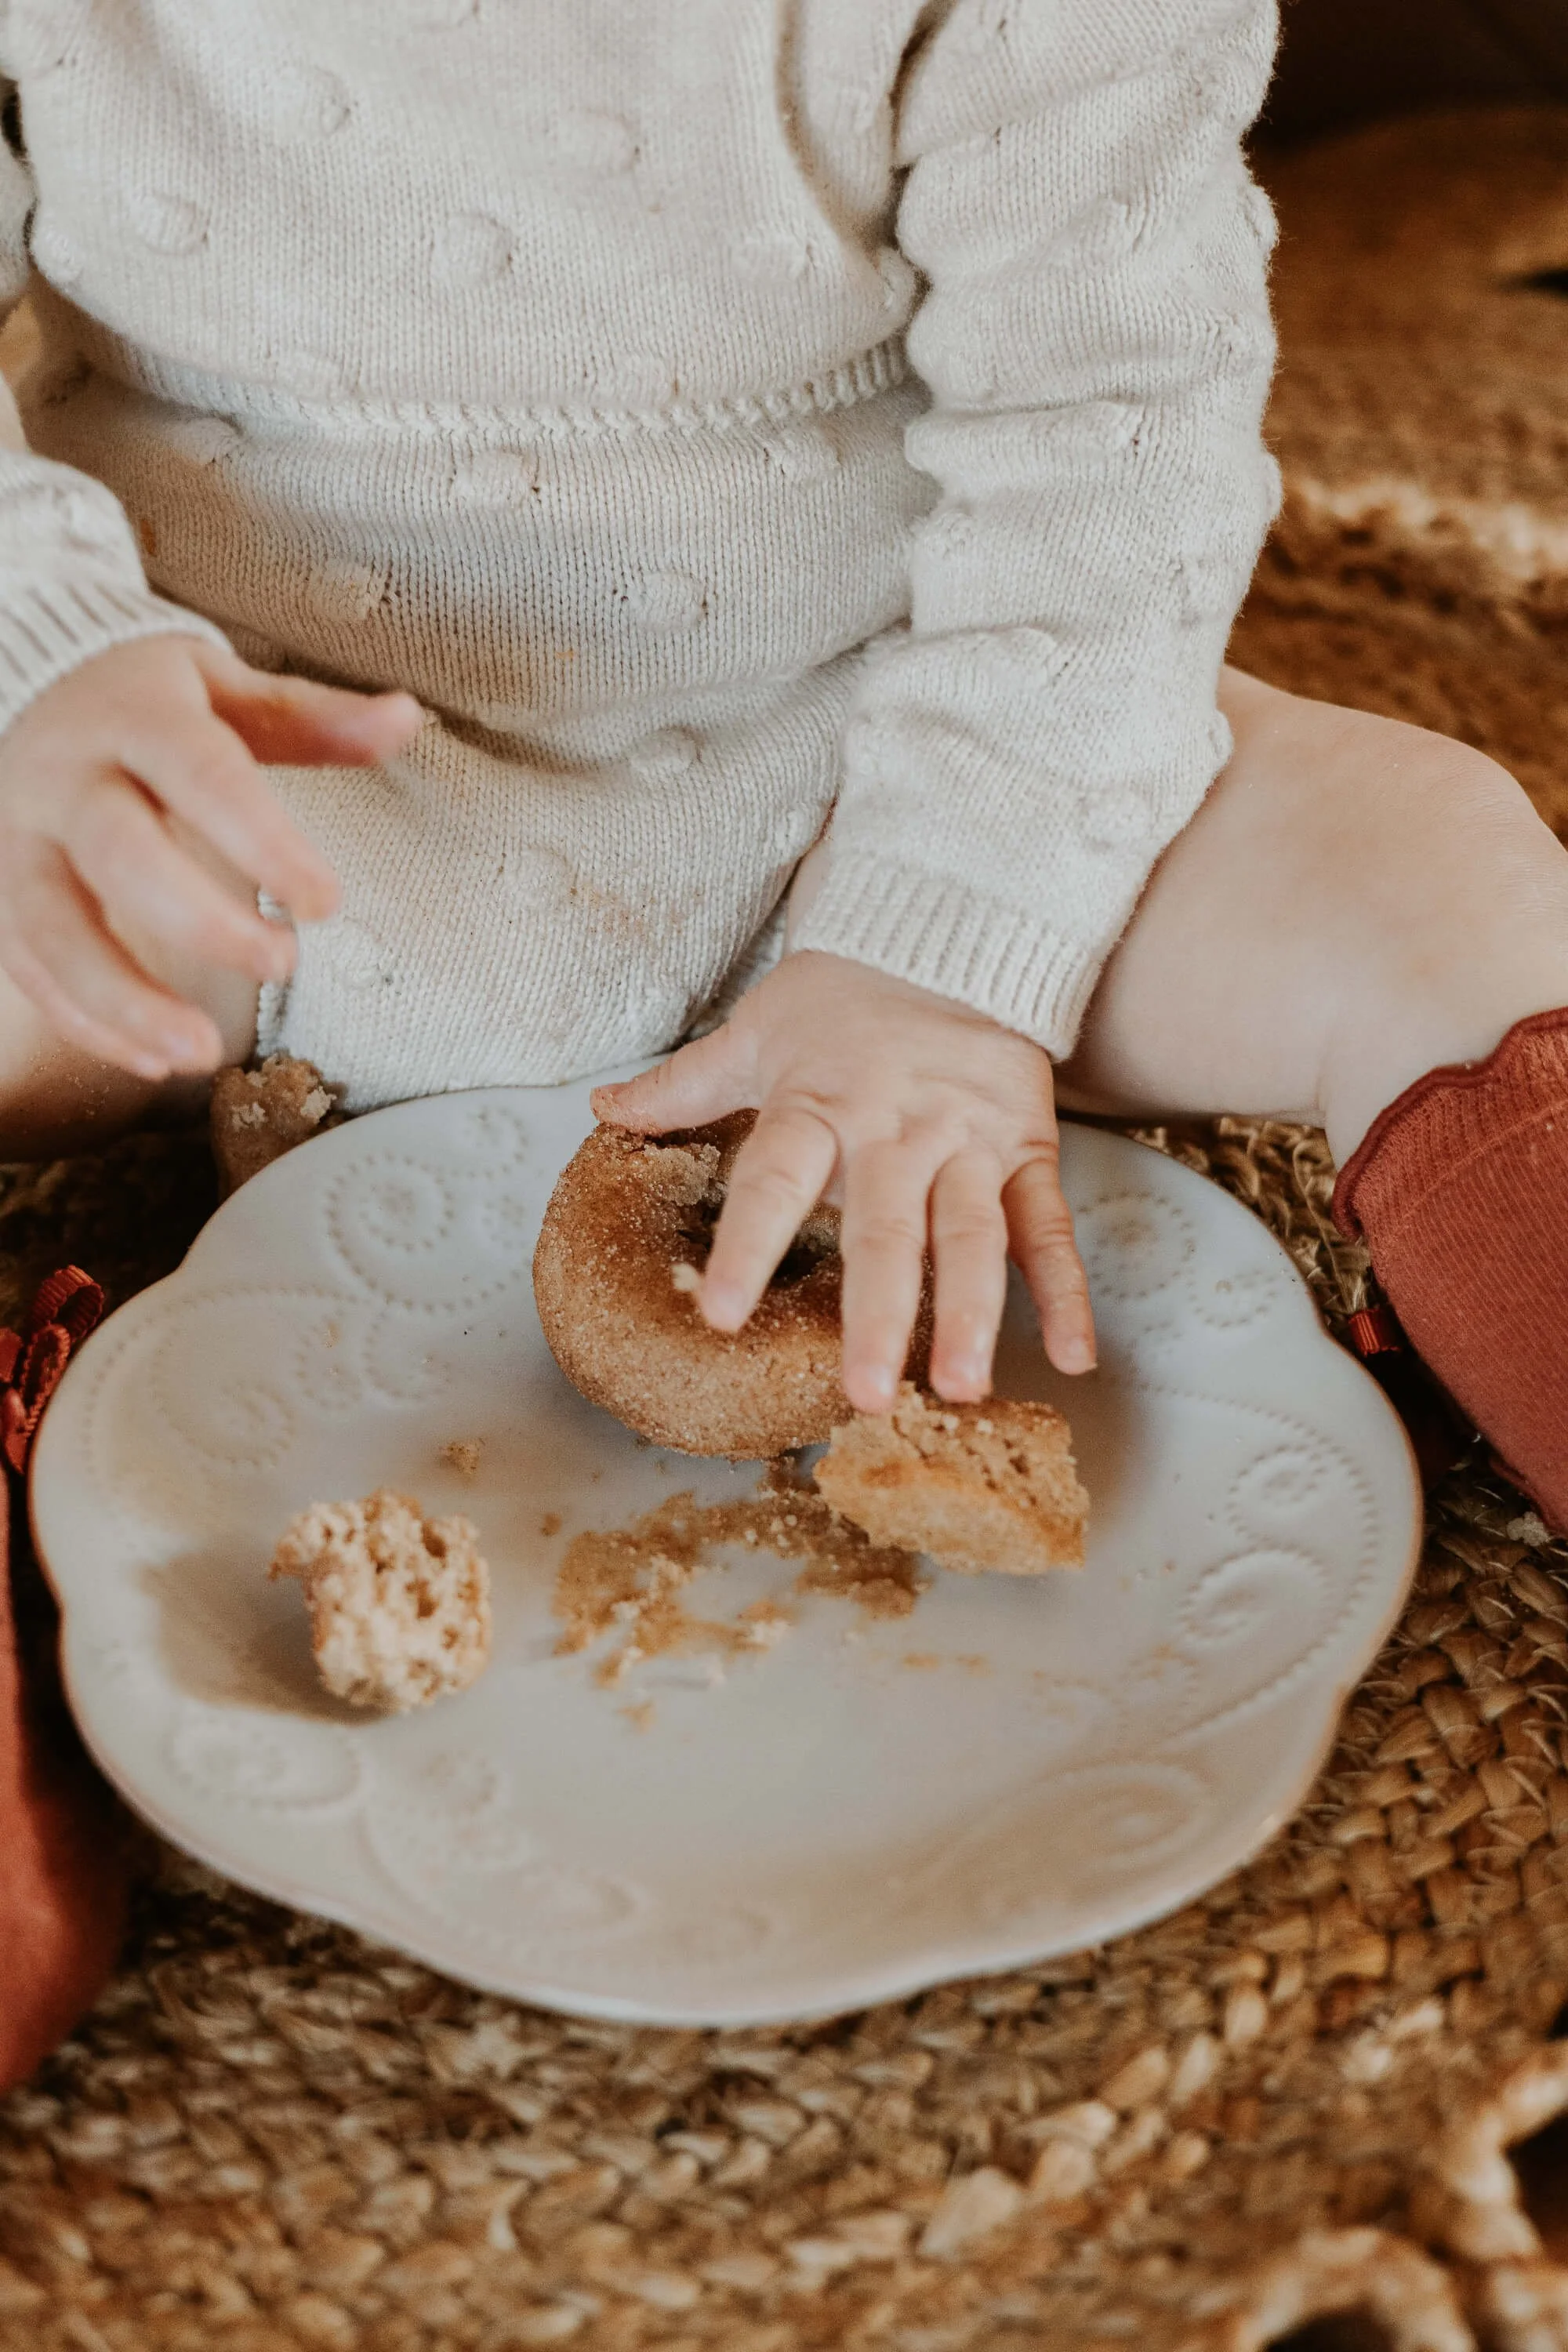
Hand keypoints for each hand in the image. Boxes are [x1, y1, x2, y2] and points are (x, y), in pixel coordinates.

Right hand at [0, 636, 420, 1078]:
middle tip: (282, 965)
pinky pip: (29, 966)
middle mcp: (66, 778)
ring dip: (125, 1001)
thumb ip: (313, 718)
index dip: (263, 840)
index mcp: (136, 717)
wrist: (32, 693)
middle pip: (120, 854)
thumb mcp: (228, 692)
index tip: (327, 903)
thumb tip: (406, 719)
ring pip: (54, 928)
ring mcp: (21, 841)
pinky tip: (151, 1062)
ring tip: (201, 1054)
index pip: (201, 774)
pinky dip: (87, 1020)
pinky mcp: (0, 895)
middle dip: (199, 922)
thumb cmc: (149, 702)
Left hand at [592, 951, 1095, 1413]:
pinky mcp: (1028, 1149)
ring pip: (973, 1238)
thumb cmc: (842, 996)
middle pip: (887, 1231)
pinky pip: (1049, 1227)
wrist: (950, 932)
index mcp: (820, 1104)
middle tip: (861, 1393)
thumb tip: (605, 1109)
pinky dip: (1066, 1291)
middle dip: (877, 1315)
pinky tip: (1071, 1355)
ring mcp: (969, 1144)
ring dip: (970, 1315)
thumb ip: (687, 1084)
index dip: (747, 1245)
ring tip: (959, 1386)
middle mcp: (897, 1131)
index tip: (720, 1313)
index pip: (776, 1179)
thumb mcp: (758, 1031)